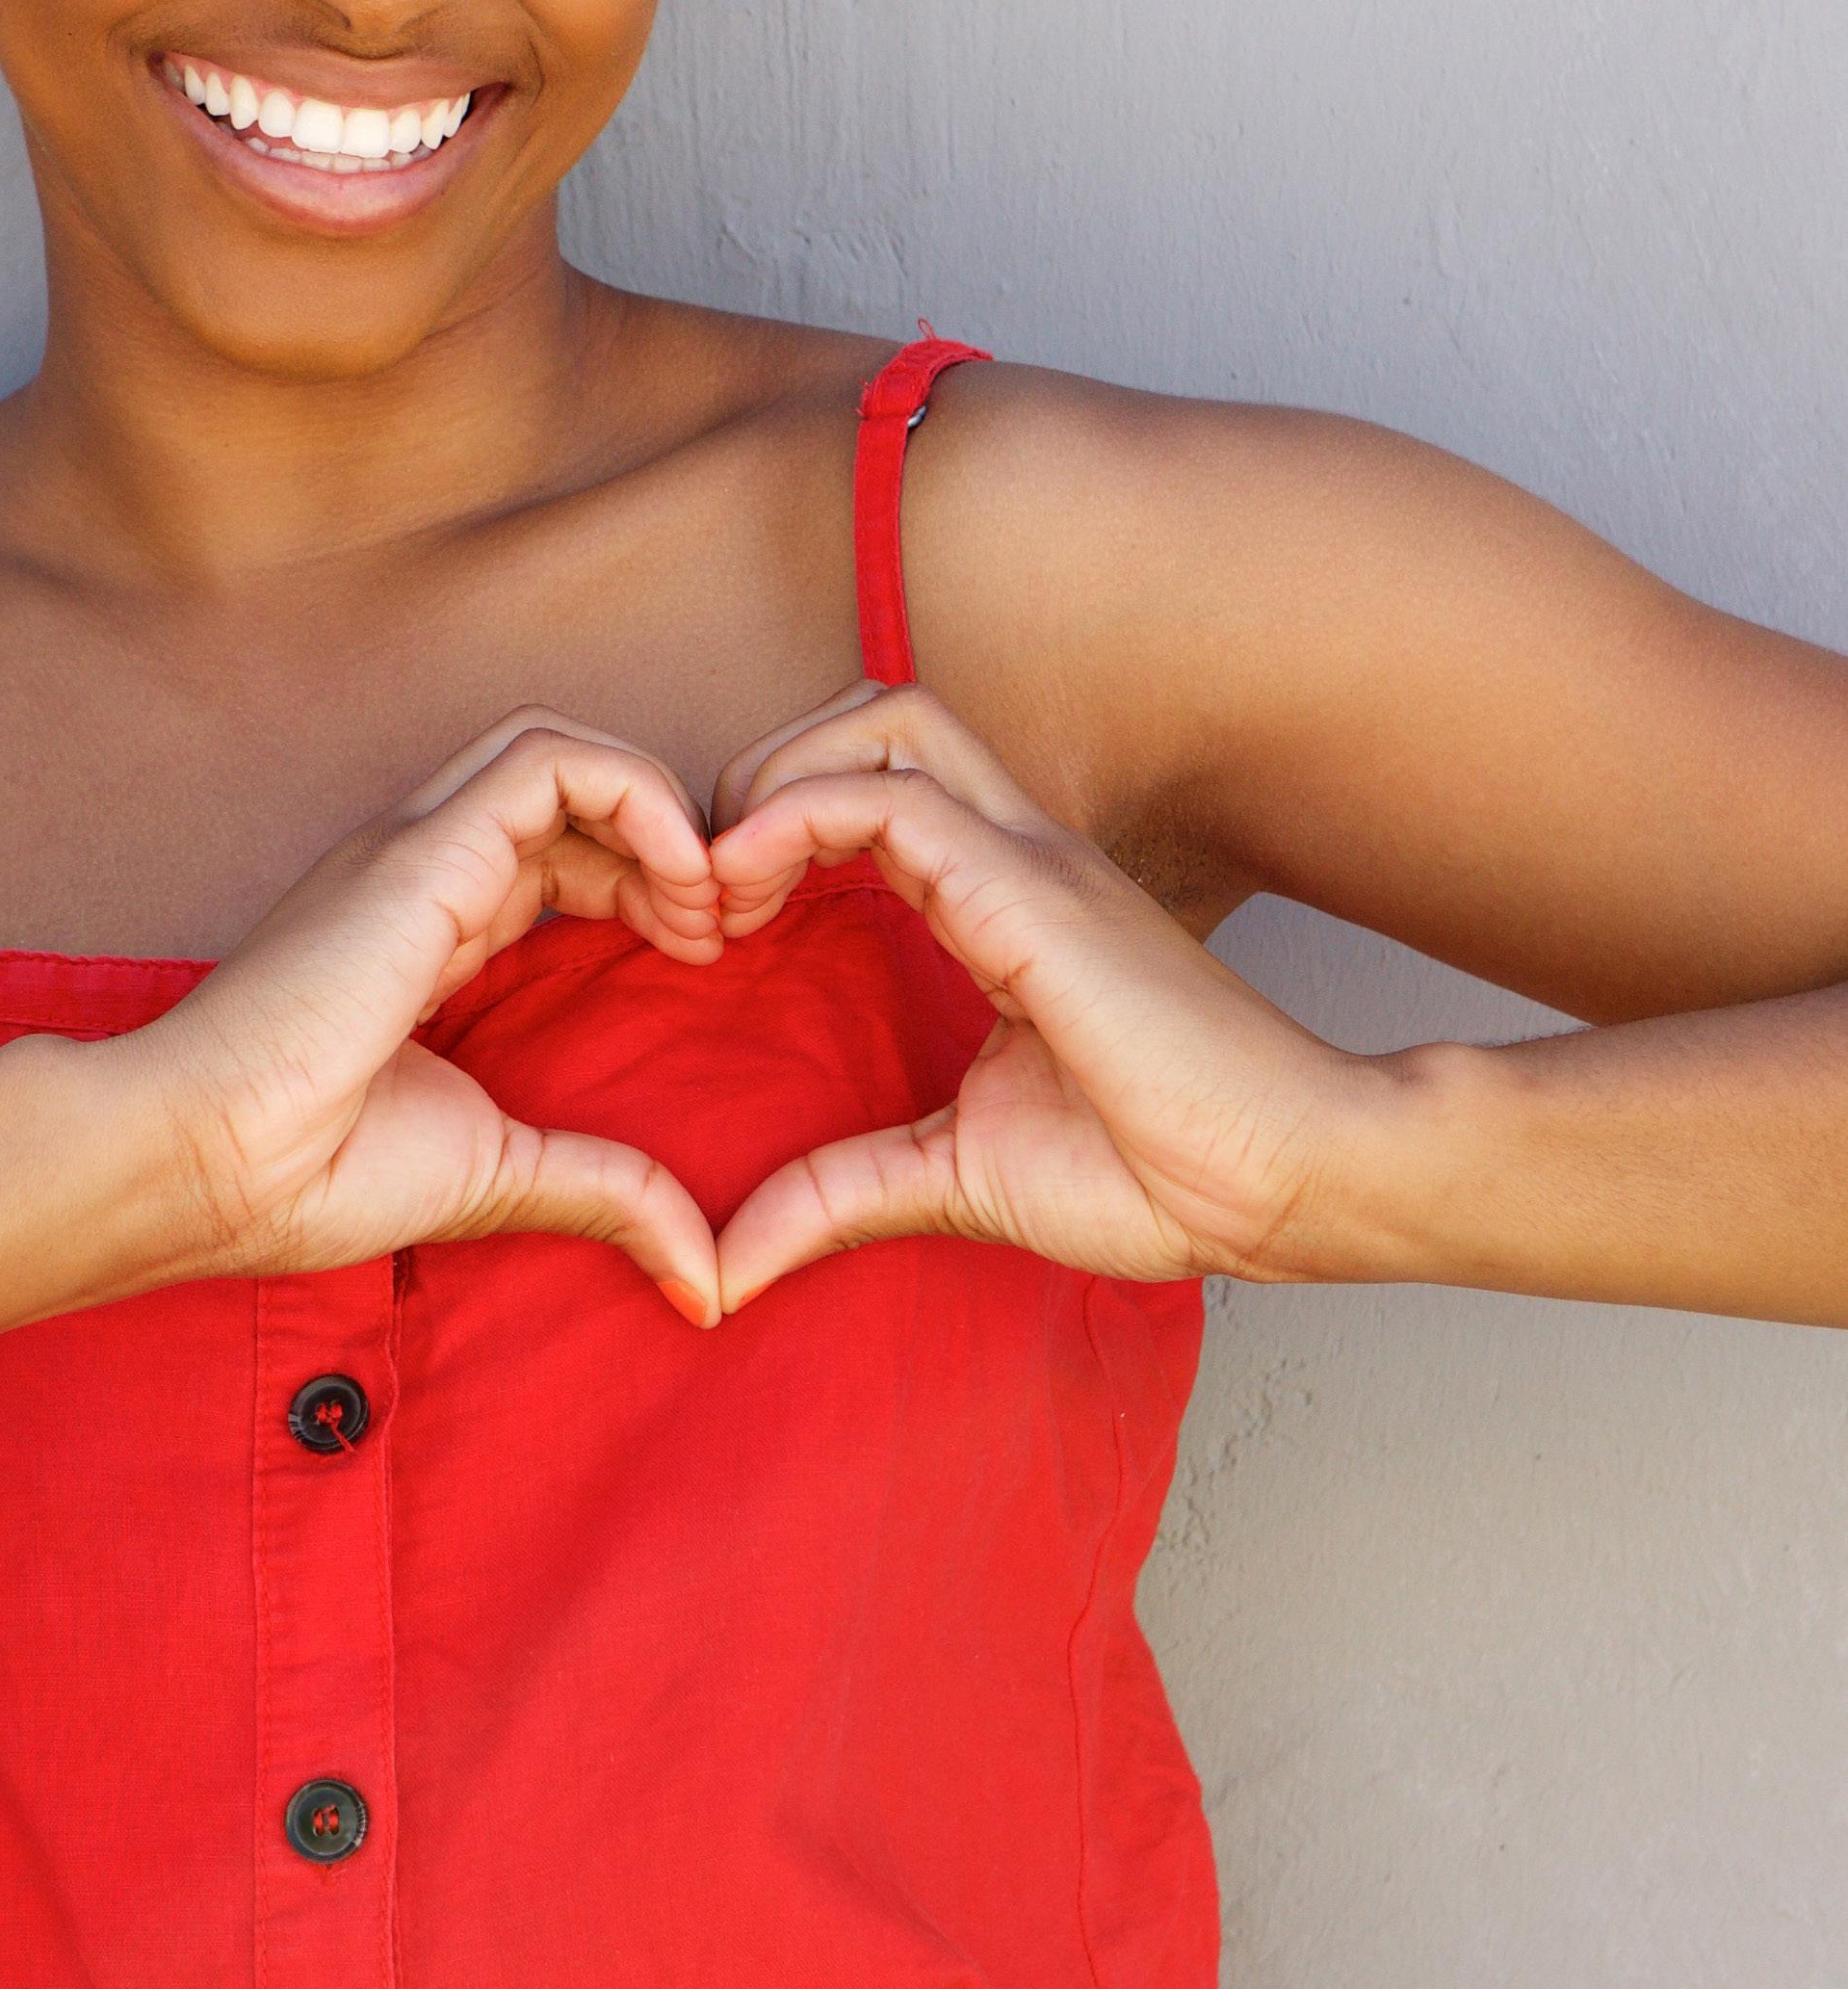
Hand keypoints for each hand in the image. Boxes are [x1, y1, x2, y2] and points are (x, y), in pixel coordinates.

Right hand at [136, 714, 726, 1321]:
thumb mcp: (500, 1174)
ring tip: (706, 902)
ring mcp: (419, 847)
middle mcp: (424, 868)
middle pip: (571, 792)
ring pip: (561, 751)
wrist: (205, 1164)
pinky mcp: (425, 849)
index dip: (648, 882)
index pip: (558, 849)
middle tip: (723, 927)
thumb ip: (605, 1195)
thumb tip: (706, 1280)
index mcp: (430, 925)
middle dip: (668, 841)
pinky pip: (548, 763)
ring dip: (660, 808)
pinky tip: (680, 880)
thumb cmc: (312, 1174)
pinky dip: (638, 796)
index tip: (700, 957)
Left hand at [707, 684, 1380, 1308]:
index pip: (872, 792)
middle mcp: (1013, 856)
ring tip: (721, 885)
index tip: (712, 926)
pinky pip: (892, 799)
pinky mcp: (1031, 890)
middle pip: (873, 720)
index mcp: (999, 903)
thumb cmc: (1160, 1173)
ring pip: (882, 724)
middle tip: (703, 888)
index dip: (773, 827)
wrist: (1285, 1185)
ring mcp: (1028, 860)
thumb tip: (725, 1268)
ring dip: (776, 779)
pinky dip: (795, 816)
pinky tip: (744, 885)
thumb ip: (837, 1195)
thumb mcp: (954, 1178)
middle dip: (766, 770)